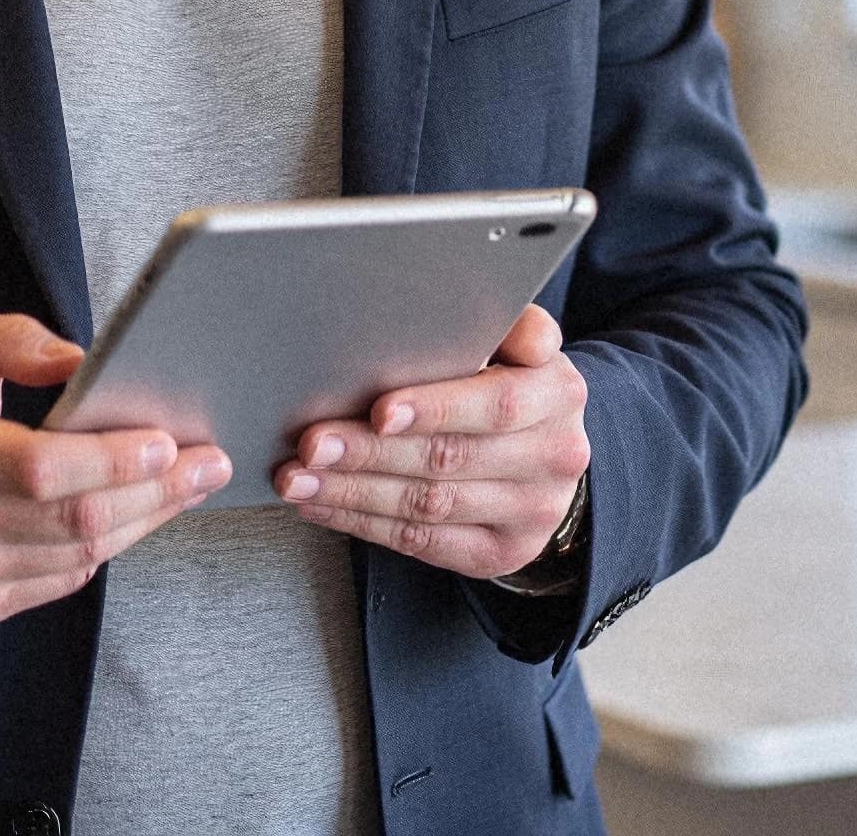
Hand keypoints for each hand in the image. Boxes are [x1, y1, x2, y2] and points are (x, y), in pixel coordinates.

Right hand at [0, 309, 230, 626]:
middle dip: (156, 491)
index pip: (39, 468)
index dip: (110, 459)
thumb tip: (80, 358)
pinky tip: (140, 511)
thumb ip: (8, 338)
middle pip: (75, 520)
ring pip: (81, 555)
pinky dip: (111, 544)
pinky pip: (66, 578)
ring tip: (190, 483)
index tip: (165, 438)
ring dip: (146, 520)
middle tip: (208, 461)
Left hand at [273, 303, 588, 580]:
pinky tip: (323, 503)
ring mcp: (528, 513)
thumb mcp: (517, 340)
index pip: (497, 405)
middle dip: (369, 453)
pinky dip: (363, 521)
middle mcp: (552, 458)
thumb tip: (466, 302)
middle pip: (448, 459)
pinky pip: (421, 541)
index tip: (379, 410)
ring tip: (299, 477)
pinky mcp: (497, 553)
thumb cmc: (513, 380)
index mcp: (557, 395)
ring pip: (427, 505)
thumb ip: (499, 320)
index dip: (435, 409)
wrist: (548, 451)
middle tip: (312, 443)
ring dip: (353, 492)